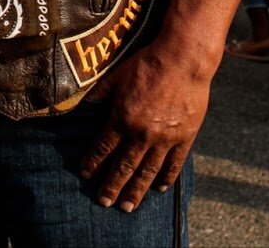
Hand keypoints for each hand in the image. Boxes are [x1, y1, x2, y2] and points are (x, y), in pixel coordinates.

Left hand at [80, 40, 212, 211]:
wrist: (183, 60)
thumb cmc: (147, 64)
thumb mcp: (116, 75)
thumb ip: (100, 93)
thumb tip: (84, 104)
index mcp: (122, 118)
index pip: (103, 147)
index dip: (93, 163)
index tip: (85, 175)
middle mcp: (141, 133)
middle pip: (123, 166)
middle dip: (111, 186)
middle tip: (103, 202)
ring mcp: (164, 138)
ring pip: (147, 171)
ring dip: (136, 190)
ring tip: (127, 207)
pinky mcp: (184, 137)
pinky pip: (174, 164)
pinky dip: (166, 178)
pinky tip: (158, 189)